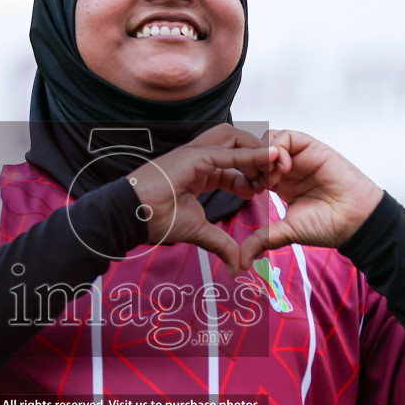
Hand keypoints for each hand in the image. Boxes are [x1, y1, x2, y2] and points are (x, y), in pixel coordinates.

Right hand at [128, 124, 282, 275]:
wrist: (131, 216)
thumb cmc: (156, 220)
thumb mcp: (198, 231)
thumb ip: (220, 243)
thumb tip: (237, 266)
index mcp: (200, 171)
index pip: (233, 163)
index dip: (251, 174)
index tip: (261, 190)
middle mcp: (199, 158)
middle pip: (237, 143)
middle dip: (257, 155)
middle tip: (272, 176)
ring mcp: (196, 154)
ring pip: (234, 138)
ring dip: (256, 149)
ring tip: (273, 165)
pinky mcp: (193, 156)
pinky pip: (228, 151)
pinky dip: (249, 154)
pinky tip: (267, 159)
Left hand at [237, 129, 382, 268]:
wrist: (353, 220)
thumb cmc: (326, 226)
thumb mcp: (287, 232)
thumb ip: (263, 239)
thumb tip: (241, 261)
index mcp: (280, 184)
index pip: (252, 169)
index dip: (244, 176)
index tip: (250, 193)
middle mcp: (288, 168)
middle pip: (257, 151)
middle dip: (250, 164)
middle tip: (256, 183)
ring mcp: (299, 156)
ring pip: (268, 140)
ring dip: (263, 156)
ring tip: (271, 177)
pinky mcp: (311, 147)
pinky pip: (286, 137)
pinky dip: (277, 148)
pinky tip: (283, 169)